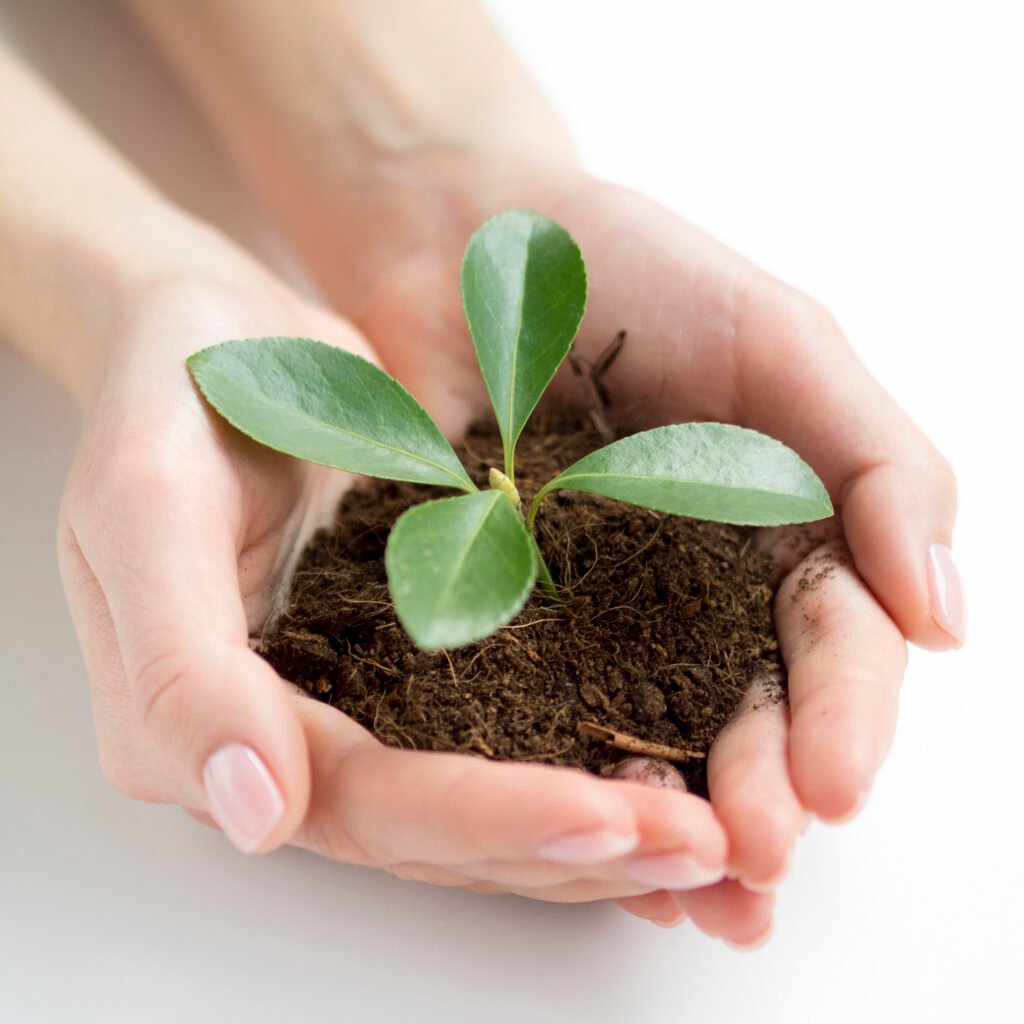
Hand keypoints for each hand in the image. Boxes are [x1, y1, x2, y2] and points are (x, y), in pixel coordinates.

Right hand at [59, 229, 739, 911]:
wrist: (212, 333)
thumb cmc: (167, 397)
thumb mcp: (144, 506)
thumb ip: (180, 666)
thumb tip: (254, 815)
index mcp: (212, 725)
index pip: (363, 803)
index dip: (485, 820)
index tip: (608, 816)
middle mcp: (296, 736)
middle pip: (443, 829)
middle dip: (571, 842)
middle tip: (705, 850)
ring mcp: (364, 699)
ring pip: (489, 798)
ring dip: (599, 823)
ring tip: (715, 831)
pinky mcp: (422, 652)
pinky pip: (513, 722)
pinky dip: (590, 751)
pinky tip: (678, 759)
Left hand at [283, 164, 960, 941]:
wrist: (471, 246)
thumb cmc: (636, 270)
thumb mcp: (781, 341)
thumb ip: (875, 464)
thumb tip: (945, 617)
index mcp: (782, 530)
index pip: (834, 642)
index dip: (844, 717)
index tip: (833, 787)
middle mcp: (695, 588)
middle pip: (746, 708)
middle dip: (760, 785)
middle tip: (753, 854)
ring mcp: (593, 607)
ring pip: (647, 727)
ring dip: (672, 809)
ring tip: (683, 879)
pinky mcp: (495, 608)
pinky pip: (526, 699)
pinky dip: (553, 763)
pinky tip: (569, 826)